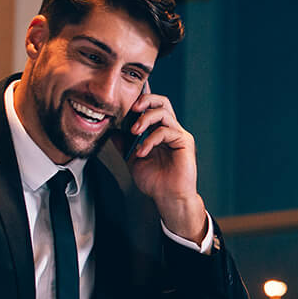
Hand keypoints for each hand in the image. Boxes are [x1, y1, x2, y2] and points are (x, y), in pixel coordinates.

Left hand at [121, 92, 205, 237]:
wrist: (168, 198)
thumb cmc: (155, 181)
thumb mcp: (133, 160)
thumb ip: (125, 145)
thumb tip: (113, 132)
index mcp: (159, 131)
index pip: (152, 107)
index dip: (140, 102)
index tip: (124, 107)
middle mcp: (171, 129)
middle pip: (162, 101)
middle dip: (145, 100)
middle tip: (132, 109)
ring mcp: (178, 134)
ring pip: (163, 112)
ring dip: (145, 119)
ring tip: (134, 132)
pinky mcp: (184, 142)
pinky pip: (166, 131)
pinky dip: (150, 140)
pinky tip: (142, 152)